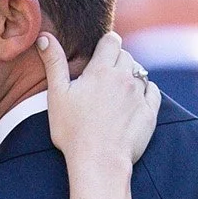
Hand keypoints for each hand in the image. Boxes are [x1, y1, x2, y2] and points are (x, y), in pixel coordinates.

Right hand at [41, 30, 158, 173]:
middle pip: (126, 55)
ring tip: (116, 92)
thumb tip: (44, 37)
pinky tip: (133, 101)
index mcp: (101, 70)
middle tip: (103, 78)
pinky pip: (153, 90)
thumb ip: (54, 63)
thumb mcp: (57, 95)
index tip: (99, 55)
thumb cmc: (73, 131)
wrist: (99, 162)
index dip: (106, 45)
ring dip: (130, 76)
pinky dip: (145, 91)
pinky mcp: (150, 112)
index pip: (111, 40)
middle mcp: (124, 78)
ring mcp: (139, 95)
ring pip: (140, 72)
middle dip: (116, 61)